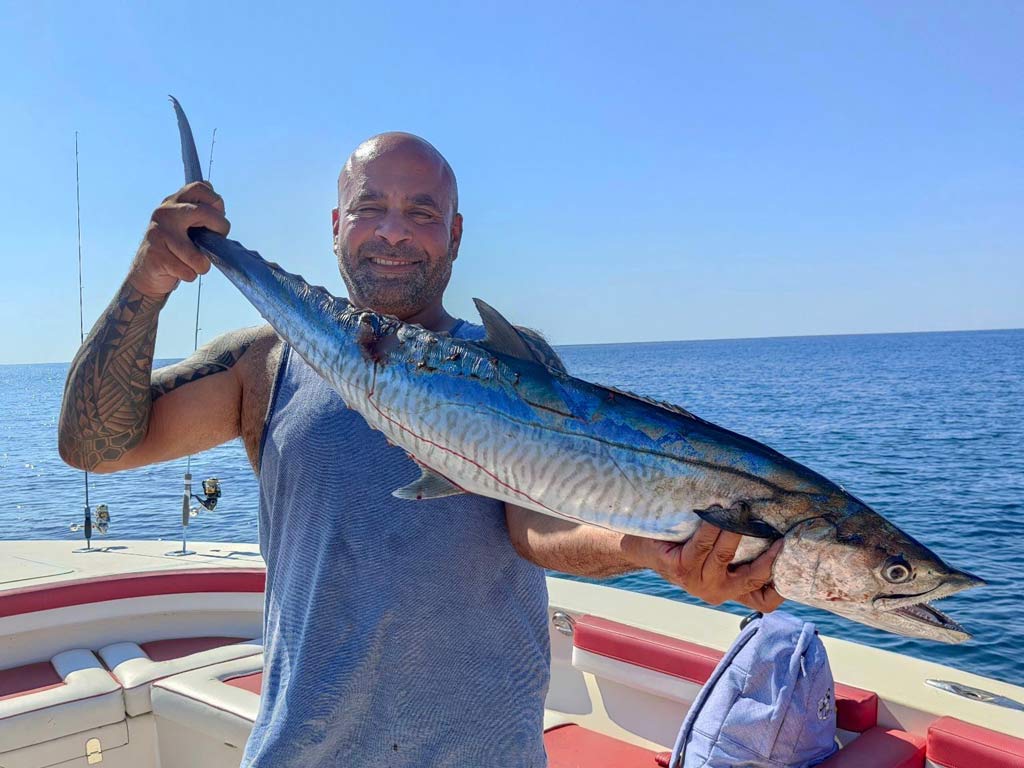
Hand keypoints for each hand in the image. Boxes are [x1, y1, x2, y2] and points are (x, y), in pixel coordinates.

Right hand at [128, 181, 229, 297]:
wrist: (146, 273)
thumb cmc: (176, 250)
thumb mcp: (189, 226)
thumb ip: (203, 215)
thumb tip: (219, 209)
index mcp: (175, 202)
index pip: (200, 187)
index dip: (216, 203)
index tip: (217, 220)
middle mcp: (165, 212)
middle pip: (204, 212)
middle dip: (220, 228)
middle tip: (214, 242)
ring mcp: (158, 232)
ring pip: (197, 254)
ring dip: (202, 265)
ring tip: (193, 264)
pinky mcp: (155, 254)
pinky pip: (188, 270)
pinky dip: (190, 275)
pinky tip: (178, 271)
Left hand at [622, 521, 784, 611]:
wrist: (645, 546)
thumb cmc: (688, 544)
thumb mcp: (718, 552)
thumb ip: (743, 549)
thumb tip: (778, 522)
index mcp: (732, 590)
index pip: (767, 601)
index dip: (784, 587)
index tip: (796, 559)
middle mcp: (718, 591)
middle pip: (753, 578)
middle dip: (769, 554)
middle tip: (780, 532)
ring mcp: (698, 583)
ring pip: (725, 556)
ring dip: (734, 530)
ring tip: (740, 509)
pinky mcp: (680, 570)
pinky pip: (700, 546)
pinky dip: (710, 527)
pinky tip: (714, 512)